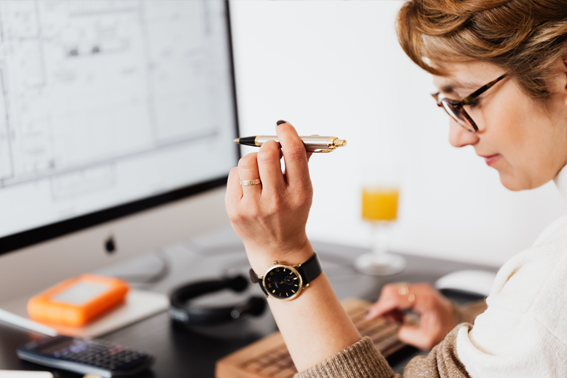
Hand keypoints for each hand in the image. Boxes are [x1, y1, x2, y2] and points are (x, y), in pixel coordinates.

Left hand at [225, 122, 313, 271]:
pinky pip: (235, 174)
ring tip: (259, 169)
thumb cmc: (291, 215)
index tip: (282, 126)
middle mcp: (277, 200)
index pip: (293, 153)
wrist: (277, 247)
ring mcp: (254, 206)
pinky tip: (250, 184)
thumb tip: (309, 136)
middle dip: (268, 146)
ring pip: (247, 162)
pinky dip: (242, 173)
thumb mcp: (304, 191)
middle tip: (271, 149)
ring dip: (253, 159)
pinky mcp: (235, 209)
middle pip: (267, 155)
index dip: (287, 133)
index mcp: (299, 193)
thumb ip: (303, 162)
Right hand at [365, 283, 455, 349]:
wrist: (456, 324)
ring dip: (389, 306)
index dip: (381, 306)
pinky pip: (397, 292)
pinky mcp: (417, 289)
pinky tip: (401, 315)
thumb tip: (397, 326)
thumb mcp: (427, 340)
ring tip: (398, 320)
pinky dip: (394, 304)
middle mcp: (423, 290)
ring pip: (392, 291)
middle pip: (391, 291)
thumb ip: (408, 334)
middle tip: (392, 322)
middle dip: (384, 307)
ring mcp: (420, 288)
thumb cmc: (445, 331)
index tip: (370, 315)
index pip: (396, 298)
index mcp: (426, 301)